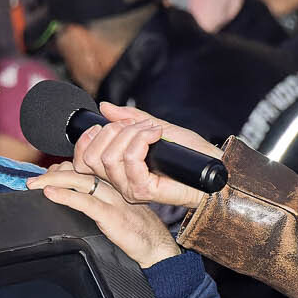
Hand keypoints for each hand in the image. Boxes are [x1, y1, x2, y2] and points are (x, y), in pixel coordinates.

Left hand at [29, 164, 180, 267]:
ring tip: (34, 185)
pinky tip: (51, 194)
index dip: (60, 167)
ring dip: (52, 181)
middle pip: (77, 170)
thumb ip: (93, 199)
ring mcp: (112, 197)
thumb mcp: (112, 209)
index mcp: (111, 181)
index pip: (82, 165)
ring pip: (79, 181)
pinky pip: (85, 201)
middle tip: (30, 180)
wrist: (155, 244)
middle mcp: (111, 184)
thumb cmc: (134, 227)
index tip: (45, 175)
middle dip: (51, 173)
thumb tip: (67, 194)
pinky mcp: (111, 214)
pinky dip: (65, 196)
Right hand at [67, 103, 222, 211]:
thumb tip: (105, 107)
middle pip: (94, 156)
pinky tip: (157, 136)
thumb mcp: (153, 127)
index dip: (89, 137)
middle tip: (138, 126)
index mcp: (117, 170)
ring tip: (153, 131)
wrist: (214, 167)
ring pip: (110, 156)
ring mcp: (130, 188)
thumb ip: (128, 118)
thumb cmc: (189, 153)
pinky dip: (142, 139)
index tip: (111, 123)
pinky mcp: (144, 191)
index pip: (82, 160)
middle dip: (114, 131)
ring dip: (133, 133)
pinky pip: (130, 159)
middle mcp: (120, 182)